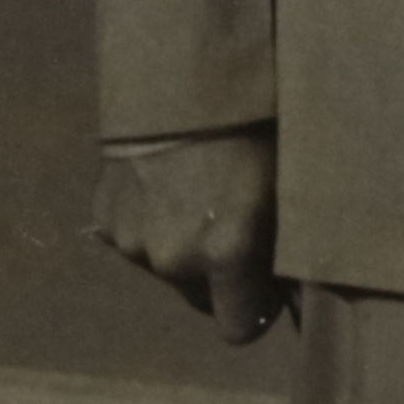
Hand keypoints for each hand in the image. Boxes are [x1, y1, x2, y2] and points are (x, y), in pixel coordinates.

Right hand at [91, 127, 285, 340]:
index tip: (266, 288)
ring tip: (200, 192)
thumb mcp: (286, 182)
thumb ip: (284, 240)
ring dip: (182, 245)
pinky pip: (134, 238)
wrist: (180, 73)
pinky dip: (150, 221)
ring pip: (166, 267)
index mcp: (227, 254)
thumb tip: (300, 282)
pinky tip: (167, 180)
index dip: (256, 312)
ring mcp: (132, 240)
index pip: (239, 330)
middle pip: (200, 298)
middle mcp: (175, 258)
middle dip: (219, 276)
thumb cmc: (254, 122)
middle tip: (236, 226)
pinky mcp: (103, 218)